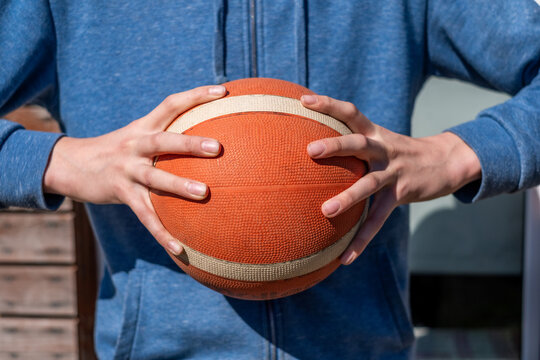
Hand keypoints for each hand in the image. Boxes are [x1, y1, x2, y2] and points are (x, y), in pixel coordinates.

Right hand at [43, 85, 226, 254]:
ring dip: (178, 185)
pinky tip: (180, 249)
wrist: (70, 164)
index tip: (223, 91)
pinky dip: (162, 233)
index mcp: (143, 127)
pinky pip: (145, 216)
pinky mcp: (120, 193)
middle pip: (164, 141)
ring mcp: (126, 170)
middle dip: (190, 143)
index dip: (196, 95)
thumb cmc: (117, 150)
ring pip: (154, 177)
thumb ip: (165, 134)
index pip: (171, 104)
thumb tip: (205, 136)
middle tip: (218, 148)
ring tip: (204, 193)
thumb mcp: (137, 135)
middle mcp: (135, 145)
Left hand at [301, 94, 480, 264]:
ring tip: (325, 210)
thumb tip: (313, 144)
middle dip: (336, 146)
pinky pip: (379, 219)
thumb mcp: (380, 140)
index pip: (350, 113)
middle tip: (310, 150)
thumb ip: (353, 141)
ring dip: (348, 197)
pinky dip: (362, 239)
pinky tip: (346, 258)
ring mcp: (394, 172)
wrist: (446, 161)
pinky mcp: (402, 193)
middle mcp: (383, 149)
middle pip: (358, 143)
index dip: (328, 104)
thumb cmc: (400, 152)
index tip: (303, 100)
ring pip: (369, 184)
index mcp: (375, 133)